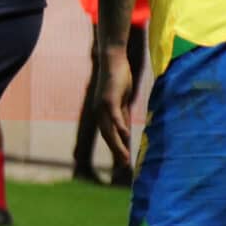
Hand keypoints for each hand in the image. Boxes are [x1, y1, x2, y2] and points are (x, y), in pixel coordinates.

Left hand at [97, 43, 136, 164]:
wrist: (113, 60)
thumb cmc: (118, 79)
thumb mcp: (122, 101)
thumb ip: (122, 116)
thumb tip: (125, 132)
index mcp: (104, 113)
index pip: (109, 135)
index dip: (116, 148)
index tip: (123, 161)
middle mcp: (100, 112)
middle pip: (107, 136)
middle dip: (116, 151)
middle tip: (125, 165)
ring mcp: (103, 106)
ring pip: (109, 129)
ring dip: (117, 144)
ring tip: (124, 157)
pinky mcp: (109, 98)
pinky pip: (114, 115)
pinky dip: (119, 125)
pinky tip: (125, 135)